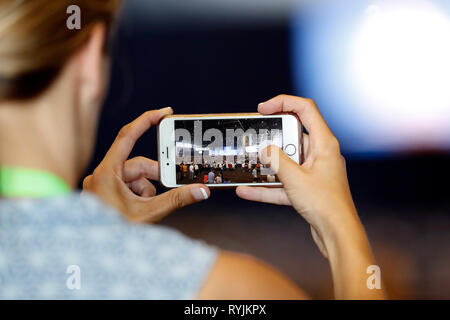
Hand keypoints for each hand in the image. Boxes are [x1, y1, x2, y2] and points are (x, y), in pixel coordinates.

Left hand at [83, 107, 209, 222]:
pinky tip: (141, 209)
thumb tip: (202, 190)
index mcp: (107, 172)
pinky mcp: (104, 192)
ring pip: (134, 177)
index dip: (147, 120)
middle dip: (155, 177)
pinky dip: (138, 194)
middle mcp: (102, 174)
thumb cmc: (115, 233)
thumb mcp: (149, 213)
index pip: (128, 136)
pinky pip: (127, 185)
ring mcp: (102, 184)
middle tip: (170, 185)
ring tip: (149, 207)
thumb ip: (176, 199)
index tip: (165, 112)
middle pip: (137, 164)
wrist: (96, 253)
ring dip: (147, 190)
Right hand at [236, 95, 360, 256]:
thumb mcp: (295, 178)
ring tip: (247, 163)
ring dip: (267, 164)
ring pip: (286, 161)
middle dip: (271, 138)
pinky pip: (284, 182)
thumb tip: (264, 150)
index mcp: (324, 143)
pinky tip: (246, 191)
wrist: (337, 234)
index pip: (305, 109)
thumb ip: (276, 160)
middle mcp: (320, 154)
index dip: (283, 102)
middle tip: (253, 138)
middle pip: (293, 135)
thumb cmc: (325, 204)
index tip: (263, 108)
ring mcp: (314, 171)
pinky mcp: (307, 188)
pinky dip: (267, 186)